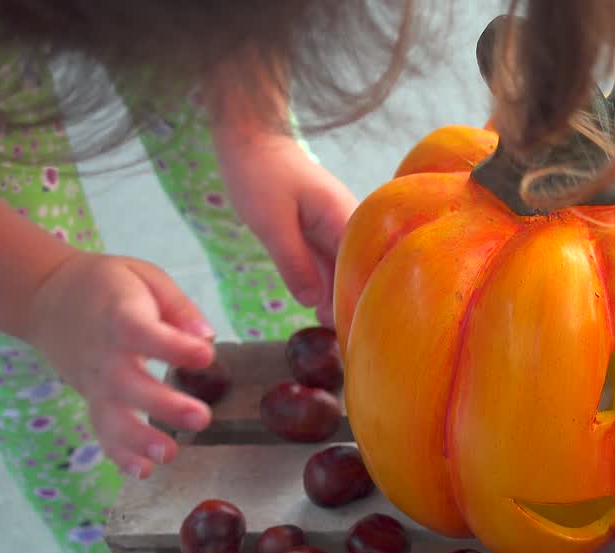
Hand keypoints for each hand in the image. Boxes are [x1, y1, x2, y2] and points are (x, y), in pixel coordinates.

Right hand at [24, 253, 216, 478]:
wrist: (49, 298)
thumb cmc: (110, 287)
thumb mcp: (145, 278)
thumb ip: (177, 306)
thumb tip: (206, 335)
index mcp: (120, 317)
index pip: (144, 334)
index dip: (173, 347)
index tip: (205, 355)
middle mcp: (105, 355)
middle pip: (130, 384)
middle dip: (164, 405)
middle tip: (201, 418)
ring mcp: (95, 382)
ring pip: (112, 416)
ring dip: (139, 440)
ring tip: (169, 455)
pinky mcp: (92, 400)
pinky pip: (102, 431)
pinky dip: (119, 454)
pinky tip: (144, 471)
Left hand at [215, 133, 357, 326]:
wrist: (250, 139)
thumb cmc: (260, 173)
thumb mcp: (270, 223)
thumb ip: (293, 263)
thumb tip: (313, 303)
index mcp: (347, 221)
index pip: (364, 272)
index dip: (361, 305)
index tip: (359, 339)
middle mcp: (350, 228)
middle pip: (361, 277)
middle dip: (354, 309)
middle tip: (349, 350)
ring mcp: (338, 232)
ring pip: (345, 275)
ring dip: (339, 302)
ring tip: (339, 342)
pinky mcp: (322, 235)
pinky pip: (329, 267)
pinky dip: (325, 288)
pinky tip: (320, 314)